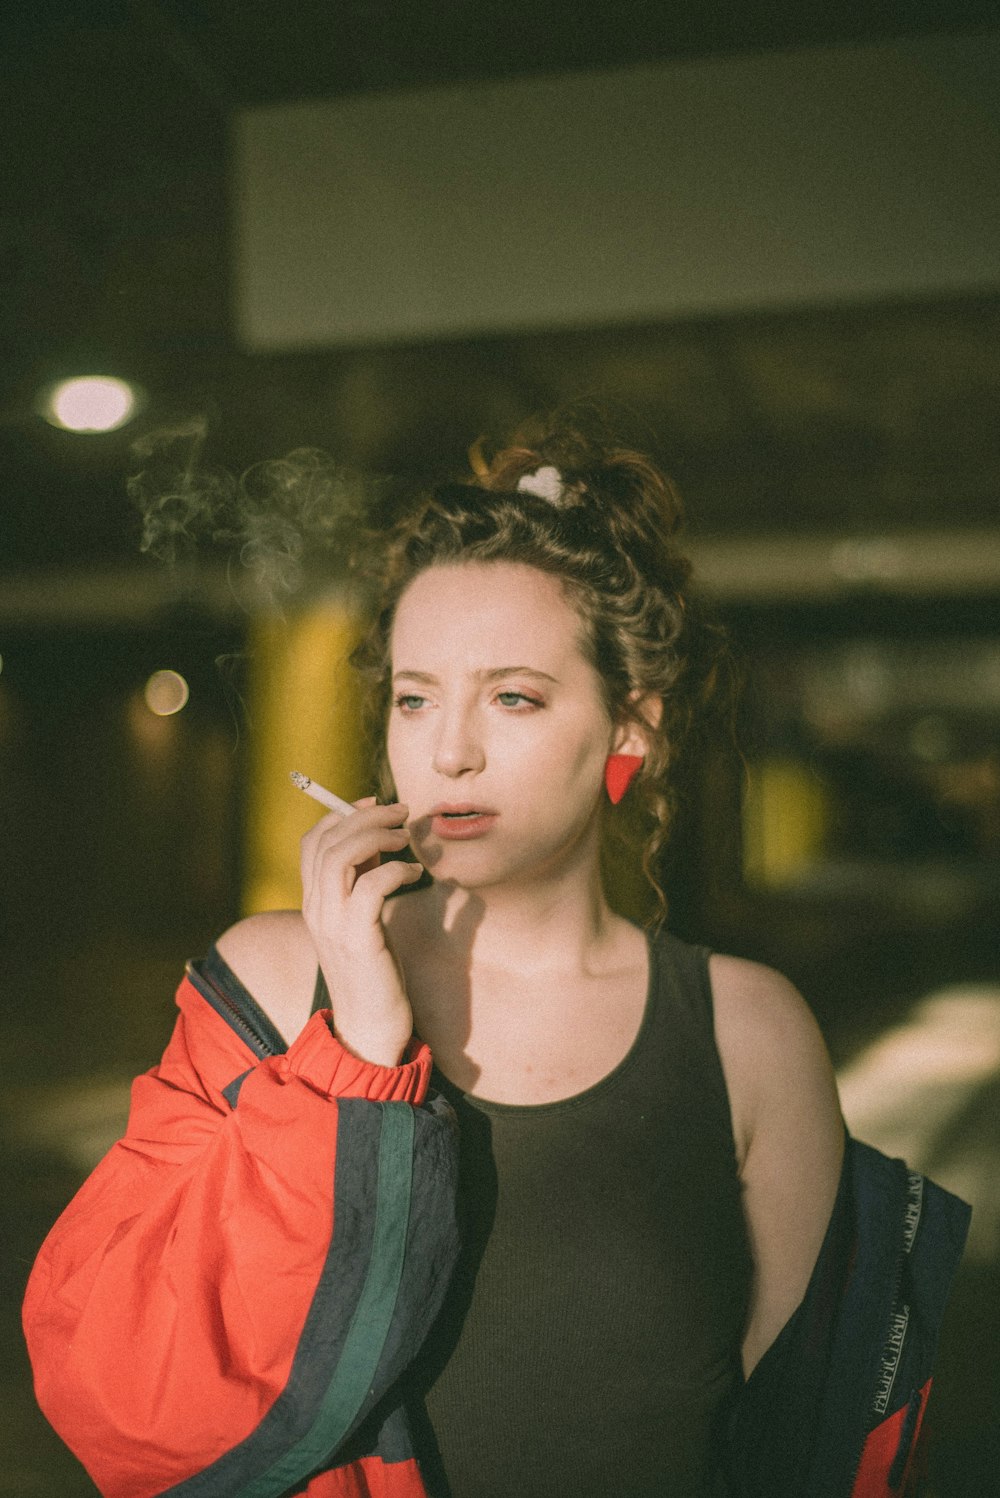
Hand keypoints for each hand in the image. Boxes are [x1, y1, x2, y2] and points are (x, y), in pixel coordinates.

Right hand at [300, 798, 423, 1065]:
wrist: (369, 1028)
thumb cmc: (375, 973)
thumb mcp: (364, 921)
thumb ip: (365, 883)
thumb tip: (382, 843)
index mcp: (314, 902)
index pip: (312, 841)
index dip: (341, 813)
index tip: (375, 804)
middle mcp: (316, 909)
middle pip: (327, 841)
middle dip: (364, 816)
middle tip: (400, 812)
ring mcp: (333, 924)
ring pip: (341, 857)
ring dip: (376, 836)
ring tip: (406, 837)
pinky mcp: (357, 940)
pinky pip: (371, 887)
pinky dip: (395, 870)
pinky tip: (415, 873)